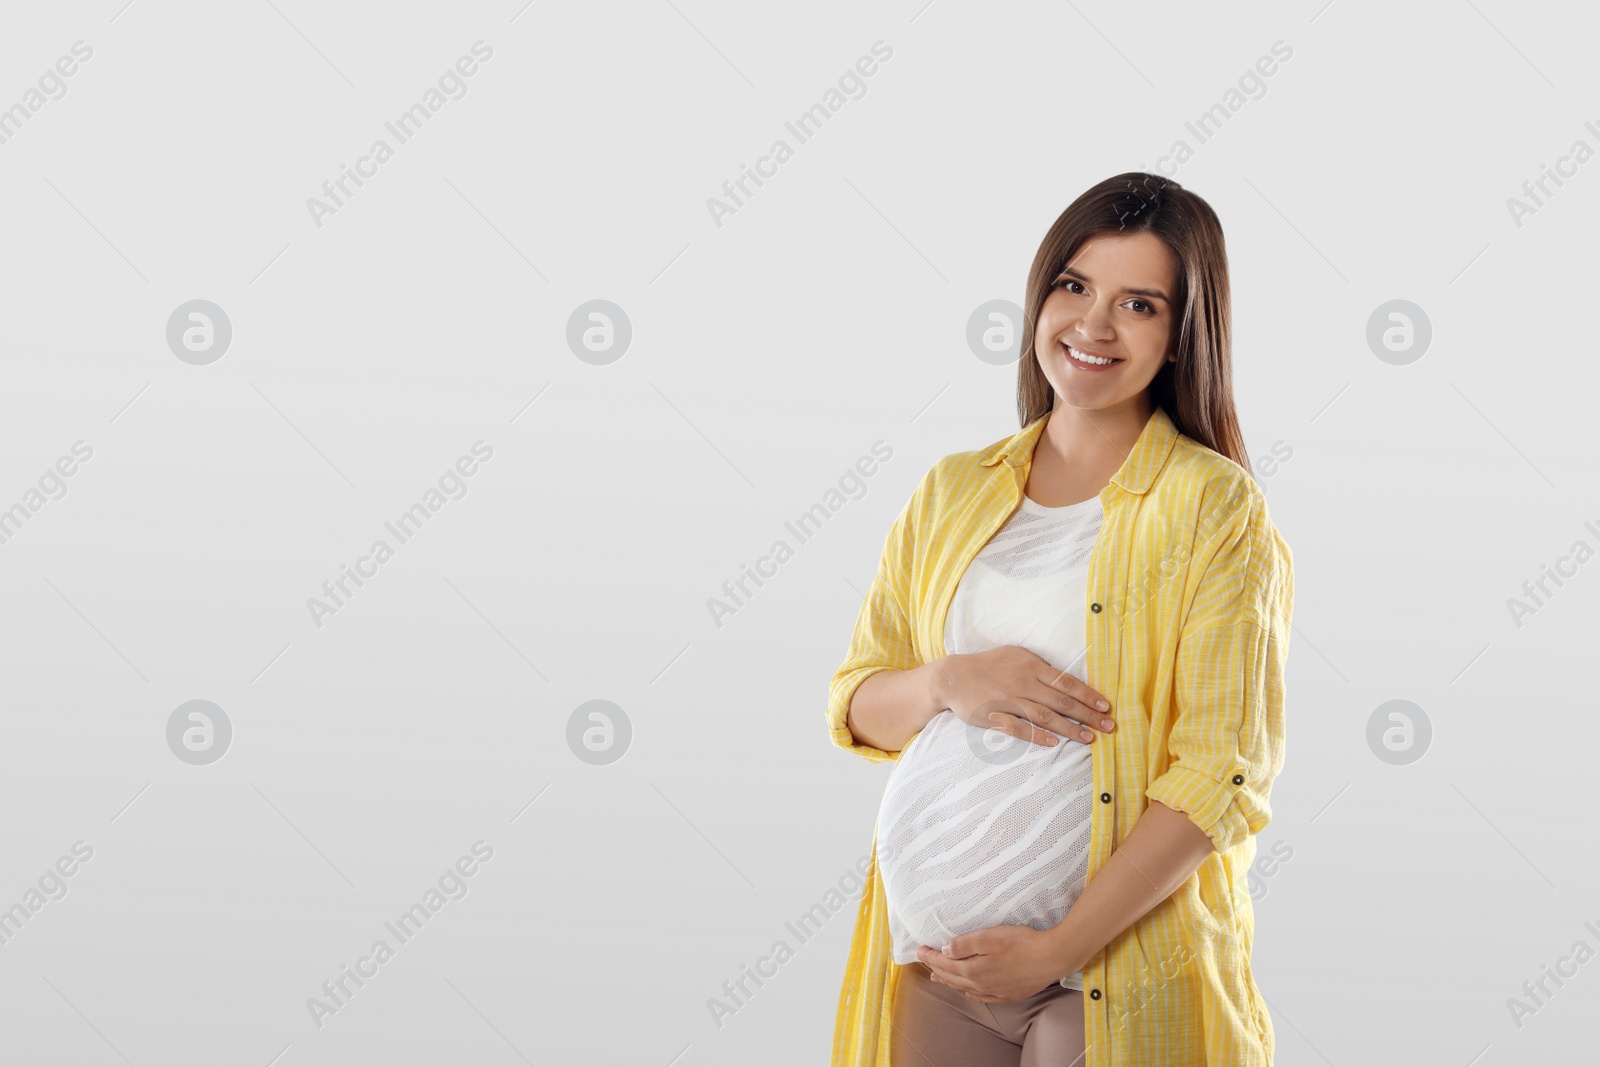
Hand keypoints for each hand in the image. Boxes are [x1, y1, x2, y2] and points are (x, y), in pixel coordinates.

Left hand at [915, 925, 1076, 1002]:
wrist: (1051, 957)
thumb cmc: (1021, 943)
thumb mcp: (989, 937)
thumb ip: (965, 945)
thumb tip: (945, 950)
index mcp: (973, 970)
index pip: (944, 963)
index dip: (930, 956)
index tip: (919, 948)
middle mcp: (981, 985)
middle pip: (952, 977)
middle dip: (936, 967)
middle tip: (924, 960)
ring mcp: (995, 992)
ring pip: (964, 988)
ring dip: (949, 981)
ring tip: (937, 977)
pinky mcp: (1007, 994)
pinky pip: (981, 996)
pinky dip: (969, 992)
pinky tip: (968, 991)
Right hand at [930, 646, 1113, 746]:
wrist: (952, 677)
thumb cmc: (988, 665)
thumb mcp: (1015, 655)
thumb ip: (1039, 666)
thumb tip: (1065, 680)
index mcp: (1030, 665)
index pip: (1066, 681)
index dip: (1088, 695)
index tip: (1105, 706)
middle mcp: (1022, 682)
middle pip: (1061, 700)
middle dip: (1087, 715)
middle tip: (1108, 726)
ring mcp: (1008, 700)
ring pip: (1045, 716)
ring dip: (1069, 728)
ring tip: (1088, 739)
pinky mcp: (994, 716)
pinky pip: (1020, 728)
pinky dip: (1037, 736)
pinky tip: (1054, 743)